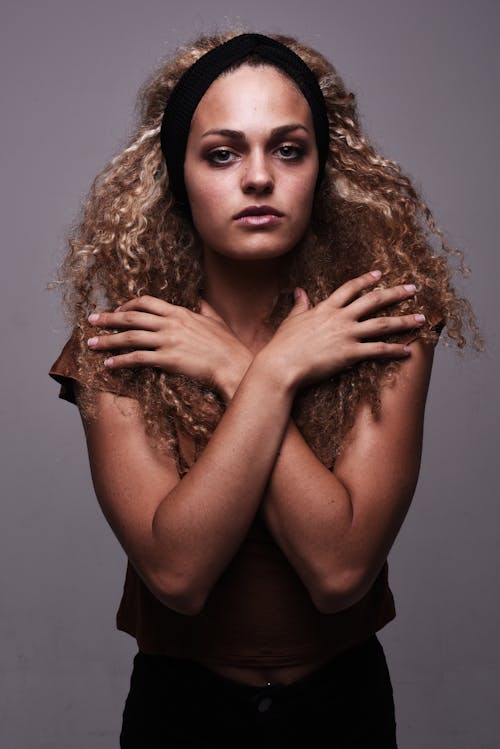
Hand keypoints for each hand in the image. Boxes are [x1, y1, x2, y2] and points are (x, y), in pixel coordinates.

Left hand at [86, 296, 251, 400]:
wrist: (233, 364)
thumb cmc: (226, 345)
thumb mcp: (214, 318)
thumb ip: (201, 306)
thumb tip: (195, 296)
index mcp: (179, 312)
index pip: (146, 303)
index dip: (128, 306)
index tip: (117, 311)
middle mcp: (170, 323)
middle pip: (131, 318)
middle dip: (108, 319)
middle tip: (91, 321)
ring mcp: (167, 341)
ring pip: (129, 337)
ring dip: (107, 340)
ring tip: (91, 344)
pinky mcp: (167, 359)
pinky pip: (137, 358)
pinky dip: (120, 361)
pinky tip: (109, 364)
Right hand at [261, 270, 424, 390]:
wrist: (281, 364)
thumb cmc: (283, 345)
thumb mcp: (292, 320)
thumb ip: (299, 305)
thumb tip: (299, 291)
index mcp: (326, 308)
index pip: (350, 289)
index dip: (366, 280)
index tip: (380, 275)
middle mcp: (340, 318)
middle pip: (374, 301)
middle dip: (395, 294)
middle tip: (412, 289)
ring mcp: (347, 335)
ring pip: (382, 324)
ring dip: (404, 321)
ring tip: (421, 318)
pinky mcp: (350, 354)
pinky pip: (378, 350)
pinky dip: (395, 350)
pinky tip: (408, 350)